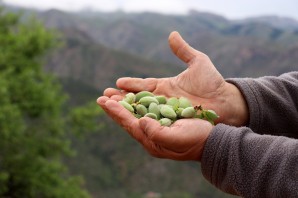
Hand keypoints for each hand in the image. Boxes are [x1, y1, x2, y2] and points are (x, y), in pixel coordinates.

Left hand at [97, 96, 212, 160]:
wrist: (212, 139)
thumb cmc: (197, 139)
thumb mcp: (178, 138)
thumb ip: (157, 133)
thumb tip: (140, 122)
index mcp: (152, 141)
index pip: (130, 125)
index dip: (118, 112)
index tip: (105, 101)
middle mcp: (151, 134)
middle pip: (128, 120)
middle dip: (114, 108)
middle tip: (101, 97)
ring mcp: (157, 127)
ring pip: (135, 114)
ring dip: (122, 104)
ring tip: (110, 95)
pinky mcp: (163, 119)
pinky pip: (145, 109)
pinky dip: (136, 102)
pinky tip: (131, 96)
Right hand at [104, 31, 247, 125]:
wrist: (225, 102)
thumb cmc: (213, 82)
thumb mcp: (198, 63)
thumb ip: (183, 50)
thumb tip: (172, 34)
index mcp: (165, 86)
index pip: (143, 85)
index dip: (131, 84)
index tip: (118, 82)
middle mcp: (162, 100)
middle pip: (137, 100)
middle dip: (120, 99)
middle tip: (103, 97)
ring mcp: (165, 112)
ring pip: (140, 111)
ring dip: (124, 110)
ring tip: (108, 106)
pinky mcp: (170, 122)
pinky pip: (151, 121)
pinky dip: (138, 120)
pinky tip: (126, 120)